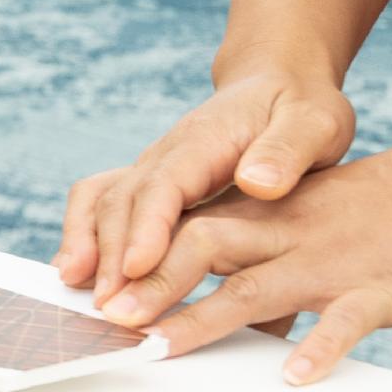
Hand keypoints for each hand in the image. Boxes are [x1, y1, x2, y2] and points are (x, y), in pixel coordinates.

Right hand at [55, 65, 356, 299]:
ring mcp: (154, 168)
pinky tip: (77, 272)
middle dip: (110, 253)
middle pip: (124, 199)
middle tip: (111, 306)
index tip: (138, 268)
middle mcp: (167, 153)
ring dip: (86, 244)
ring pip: (103, 202)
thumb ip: (287, 151)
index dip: (147, 226)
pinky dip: (84, 234)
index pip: (165, 183)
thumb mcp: (314, 122)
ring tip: (76, 291)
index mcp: (205, 140)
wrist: (278, 84)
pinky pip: (103, 203)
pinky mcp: (152, 184)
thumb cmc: (299, 107)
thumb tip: (258, 182)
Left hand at [93, 137, 391, 384]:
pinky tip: (294, 375)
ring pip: (257, 286)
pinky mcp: (379, 289)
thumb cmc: (376, 211)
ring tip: (159, 347)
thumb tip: (210, 306)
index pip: (187, 227)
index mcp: (267, 215)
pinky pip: (347, 321)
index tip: (95, 288)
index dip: (139, 255)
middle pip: (205, 248)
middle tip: (107, 319)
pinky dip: (320, 346)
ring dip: (204, 318)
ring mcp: (330, 262)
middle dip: (151, 284)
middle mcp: (287, 233)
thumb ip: (256, 257)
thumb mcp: (305, 221)